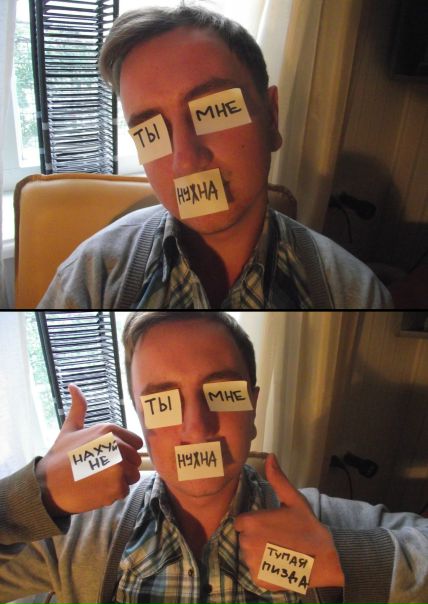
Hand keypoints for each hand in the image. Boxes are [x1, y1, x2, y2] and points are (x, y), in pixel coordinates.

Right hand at [35, 384, 143, 516]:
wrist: (47, 486)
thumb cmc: (59, 457)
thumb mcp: (69, 429)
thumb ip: (78, 408)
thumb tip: (73, 386)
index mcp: (108, 430)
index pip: (136, 443)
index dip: (125, 451)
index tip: (108, 457)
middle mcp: (116, 446)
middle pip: (135, 460)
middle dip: (122, 467)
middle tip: (100, 471)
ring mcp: (118, 467)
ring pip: (132, 476)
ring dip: (119, 481)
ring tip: (99, 480)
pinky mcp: (116, 487)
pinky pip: (125, 491)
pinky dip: (113, 494)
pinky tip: (96, 490)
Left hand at [234, 453, 343, 590]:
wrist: (324, 558)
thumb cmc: (307, 526)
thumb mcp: (293, 500)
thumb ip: (277, 479)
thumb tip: (269, 456)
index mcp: (252, 522)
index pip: (241, 522)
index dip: (254, 523)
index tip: (268, 525)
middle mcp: (247, 543)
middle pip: (243, 538)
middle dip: (255, 537)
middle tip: (276, 538)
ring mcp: (252, 563)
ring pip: (248, 555)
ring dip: (259, 554)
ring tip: (279, 551)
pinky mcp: (259, 579)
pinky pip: (254, 572)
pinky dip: (263, 569)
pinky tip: (279, 564)